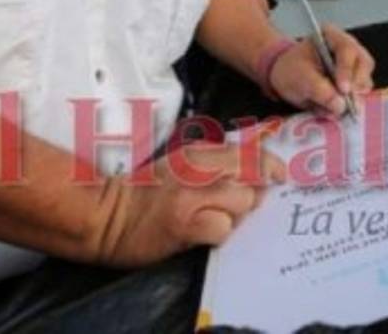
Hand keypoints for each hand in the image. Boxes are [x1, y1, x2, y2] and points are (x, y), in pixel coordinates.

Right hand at [95, 141, 285, 265]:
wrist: (106, 214)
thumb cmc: (144, 192)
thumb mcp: (179, 165)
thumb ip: (213, 164)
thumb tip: (253, 175)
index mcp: (196, 153)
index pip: (248, 153)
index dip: (270, 164)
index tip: (281, 175)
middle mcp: (197, 170)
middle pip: (252, 178)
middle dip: (254, 194)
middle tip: (240, 204)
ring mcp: (190, 196)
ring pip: (242, 203)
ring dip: (235, 216)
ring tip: (212, 219)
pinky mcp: (184, 224)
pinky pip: (222, 229)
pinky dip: (218, 233)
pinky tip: (202, 233)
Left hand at [268, 25, 374, 115]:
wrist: (286, 77)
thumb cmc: (292, 71)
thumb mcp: (300, 79)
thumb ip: (319, 90)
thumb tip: (340, 106)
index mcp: (331, 36)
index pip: (346, 49)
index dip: (346, 70)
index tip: (342, 89)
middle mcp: (348, 47)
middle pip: (364, 64)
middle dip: (356, 85)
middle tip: (348, 103)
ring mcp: (354, 64)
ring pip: (366, 80)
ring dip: (356, 96)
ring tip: (341, 107)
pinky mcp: (356, 81)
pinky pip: (361, 93)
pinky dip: (353, 102)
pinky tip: (339, 108)